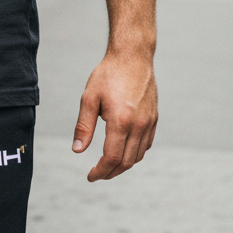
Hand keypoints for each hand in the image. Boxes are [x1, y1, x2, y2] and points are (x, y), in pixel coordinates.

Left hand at [72, 51, 157, 180]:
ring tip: (109, 166)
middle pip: (126, 162)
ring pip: (138, 156)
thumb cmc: (108, 74)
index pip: (112, 158)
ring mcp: (149, 123)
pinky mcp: (154, 118)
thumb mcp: (89, 98)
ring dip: (124, 165)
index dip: (100, 171)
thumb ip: (83, 126)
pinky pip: (146, 144)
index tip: (90, 176)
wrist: (133, 56)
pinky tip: (124, 151)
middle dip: (111, 173)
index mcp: (121, 121)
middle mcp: (139, 125)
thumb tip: (77, 151)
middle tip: (97, 174)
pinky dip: (135, 154)